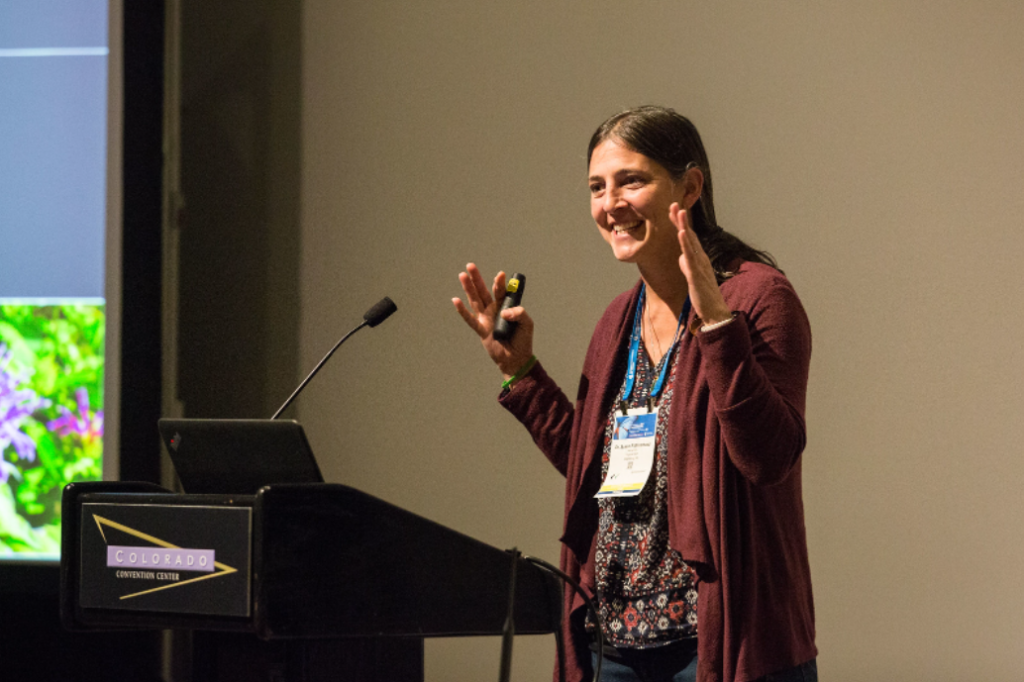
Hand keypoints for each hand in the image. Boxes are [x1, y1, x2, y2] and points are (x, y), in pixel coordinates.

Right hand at [453, 263, 534, 376]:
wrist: (516, 358)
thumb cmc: (522, 340)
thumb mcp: (527, 323)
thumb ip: (519, 313)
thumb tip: (504, 312)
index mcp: (505, 306)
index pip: (500, 291)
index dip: (499, 283)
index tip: (500, 275)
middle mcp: (493, 310)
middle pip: (483, 291)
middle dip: (477, 279)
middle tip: (470, 265)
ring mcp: (486, 319)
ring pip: (475, 300)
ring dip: (468, 288)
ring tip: (462, 275)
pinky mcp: (481, 330)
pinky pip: (470, 319)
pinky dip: (462, 310)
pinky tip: (455, 300)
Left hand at [670, 204, 732, 324]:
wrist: (715, 312)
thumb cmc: (703, 294)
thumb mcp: (692, 277)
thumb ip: (687, 265)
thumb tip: (681, 257)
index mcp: (699, 258)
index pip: (688, 237)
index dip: (680, 224)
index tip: (673, 210)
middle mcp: (700, 258)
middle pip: (689, 235)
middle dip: (681, 220)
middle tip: (674, 204)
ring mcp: (699, 265)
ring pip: (690, 242)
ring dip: (684, 226)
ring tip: (678, 212)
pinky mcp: (696, 274)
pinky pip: (690, 257)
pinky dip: (686, 244)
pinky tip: (682, 234)